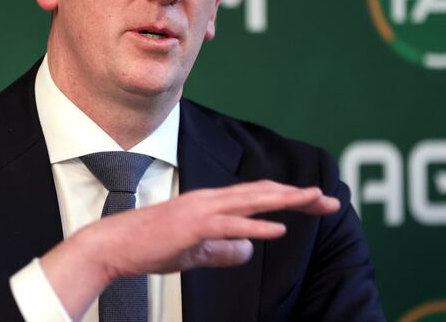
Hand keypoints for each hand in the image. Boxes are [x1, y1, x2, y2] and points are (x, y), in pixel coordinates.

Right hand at [39, 180, 339, 319]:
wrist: (115, 245)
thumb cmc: (151, 246)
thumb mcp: (196, 252)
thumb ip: (224, 250)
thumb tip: (250, 252)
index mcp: (211, 203)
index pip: (257, 196)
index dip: (288, 198)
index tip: (315, 203)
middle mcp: (210, 199)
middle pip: (263, 193)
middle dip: (298, 196)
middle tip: (330, 200)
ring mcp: (201, 210)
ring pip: (252, 201)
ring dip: (286, 201)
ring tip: (315, 202)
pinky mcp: (193, 226)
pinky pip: (230, 226)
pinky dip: (256, 227)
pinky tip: (279, 230)